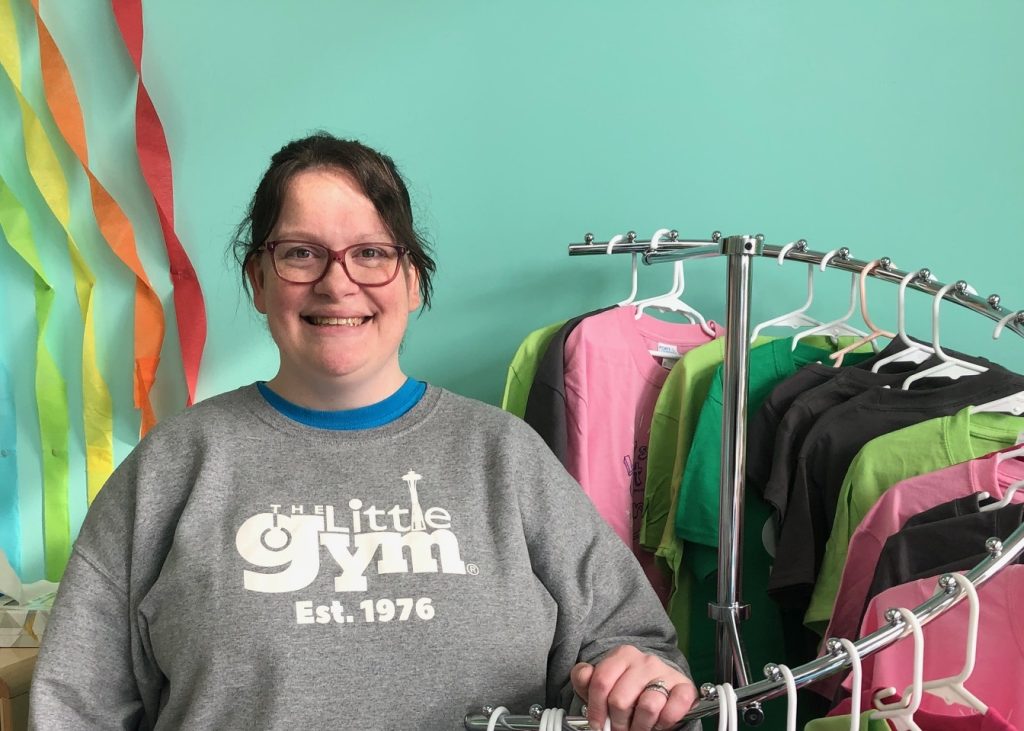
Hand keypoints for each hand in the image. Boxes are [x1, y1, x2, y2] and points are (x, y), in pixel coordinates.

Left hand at [570, 645, 697, 730]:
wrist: (660, 684)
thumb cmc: (627, 687)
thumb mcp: (603, 681)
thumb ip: (585, 677)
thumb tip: (584, 675)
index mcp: (622, 655)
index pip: (601, 682)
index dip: (595, 710)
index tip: (597, 724)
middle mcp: (644, 660)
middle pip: (620, 700)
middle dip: (617, 723)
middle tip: (618, 729)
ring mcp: (666, 672)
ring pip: (647, 707)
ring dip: (639, 726)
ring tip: (637, 728)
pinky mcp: (684, 687)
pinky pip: (673, 709)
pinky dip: (664, 722)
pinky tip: (657, 723)